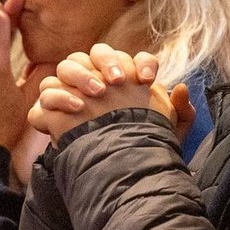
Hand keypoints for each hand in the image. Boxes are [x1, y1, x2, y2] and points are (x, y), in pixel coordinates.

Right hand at [31, 46, 193, 142]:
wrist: (111, 176)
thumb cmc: (139, 152)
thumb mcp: (166, 137)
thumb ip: (180, 113)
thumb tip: (182, 88)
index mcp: (125, 80)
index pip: (134, 59)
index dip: (142, 63)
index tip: (147, 81)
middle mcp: (97, 80)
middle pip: (96, 52)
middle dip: (108, 61)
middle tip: (118, 81)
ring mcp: (72, 93)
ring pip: (68, 65)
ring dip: (82, 74)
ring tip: (98, 93)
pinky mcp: (51, 112)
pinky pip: (47, 94)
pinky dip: (59, 96)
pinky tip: (77, 108)